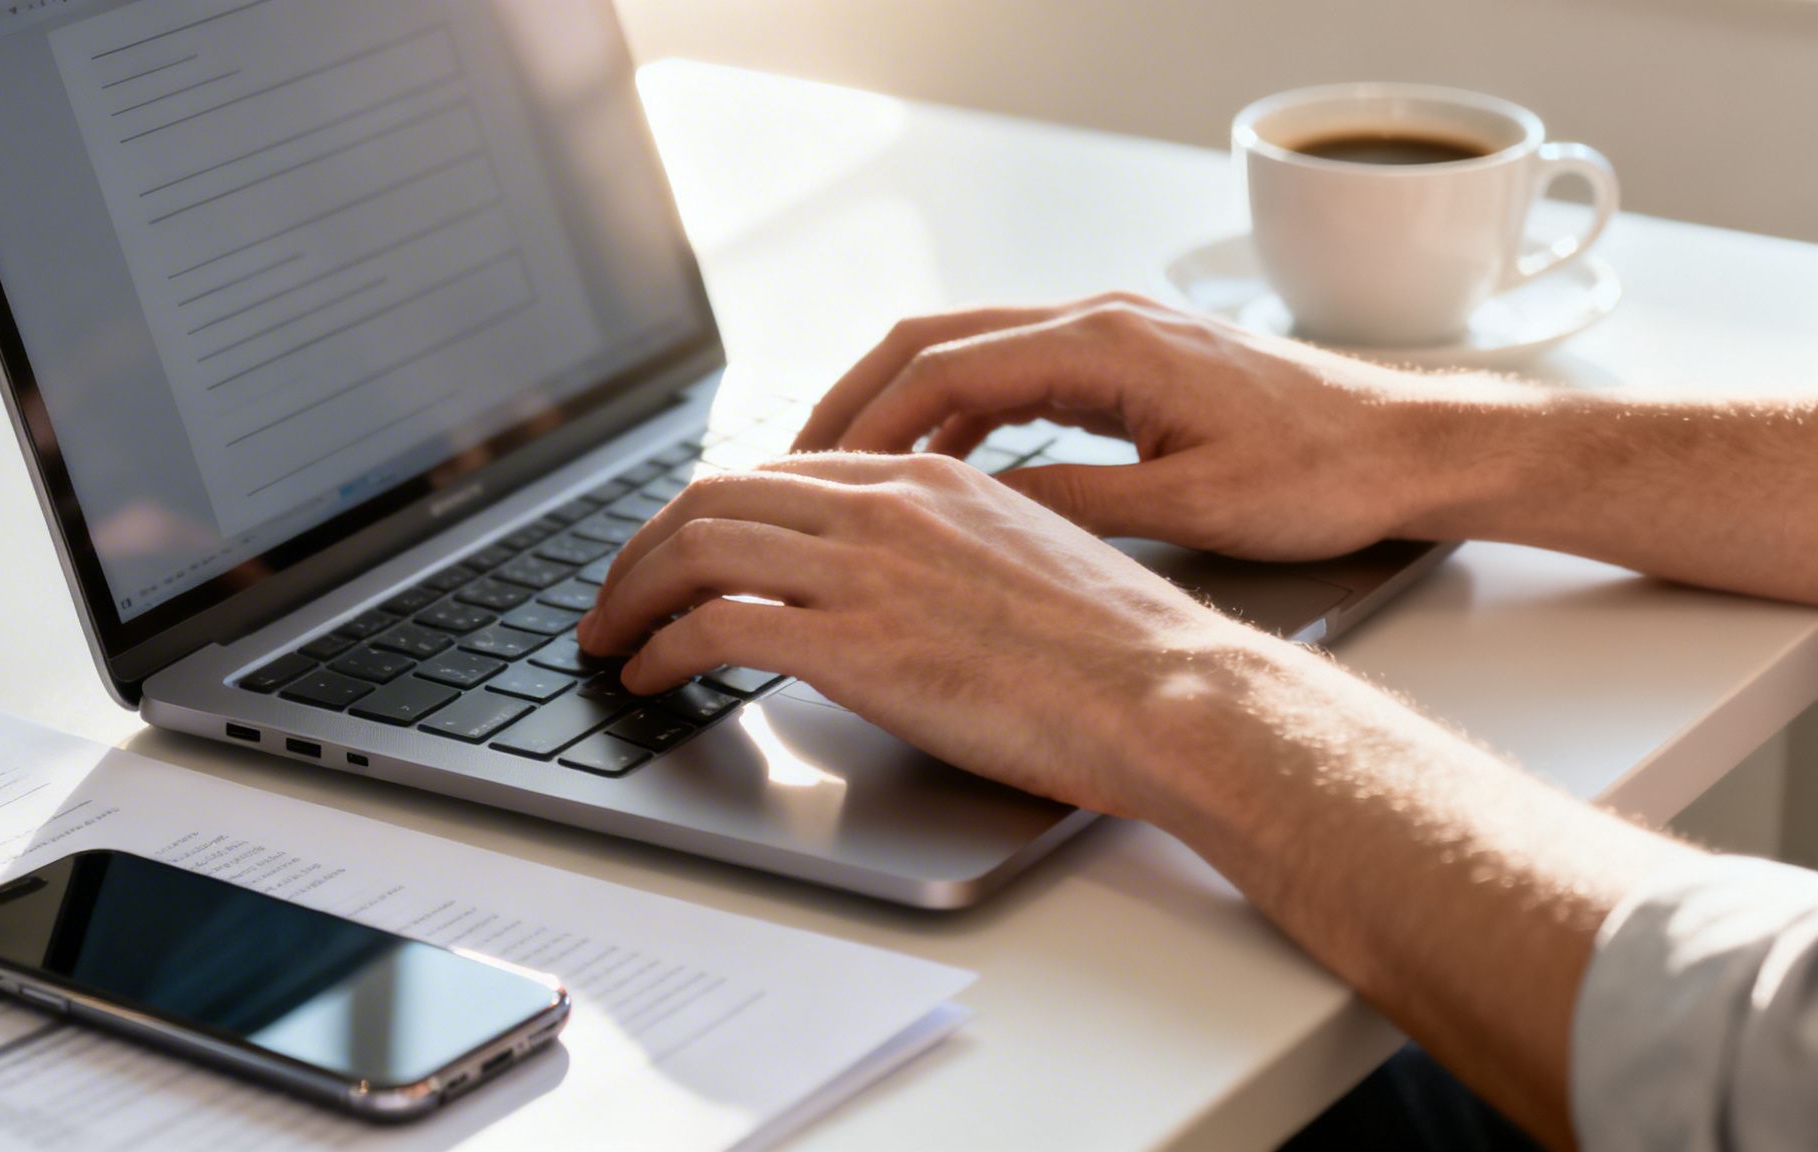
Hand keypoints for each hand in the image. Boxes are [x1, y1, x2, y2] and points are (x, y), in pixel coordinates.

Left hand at [575, 451, 1263, 816]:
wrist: (1171, 692)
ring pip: (697, 549)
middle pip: (715, 497)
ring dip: (630, 595)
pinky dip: (660, 649)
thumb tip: (893, 586)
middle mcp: (887, 505)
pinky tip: (647, 678)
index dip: (706, 514)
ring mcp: (867, 569)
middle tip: (611, 596)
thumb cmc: (1120, 649)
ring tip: (607, 639)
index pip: (777, 472)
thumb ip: (945, 551)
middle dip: (643, 548)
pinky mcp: (855, 643)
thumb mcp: (1027, 558)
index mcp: (928, 478)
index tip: (676, 555)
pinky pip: (714, 627)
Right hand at [794, 293, 1493, 560]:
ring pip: (970, 354)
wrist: (1410, 443)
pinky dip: (959, 415)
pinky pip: (1014, 376)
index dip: (867, 422)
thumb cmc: (1322, 473)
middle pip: (937, 341)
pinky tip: (936, 468)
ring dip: (902, 409)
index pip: (945, 365)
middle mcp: (1100, 320)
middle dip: (857, 401)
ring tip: (844, 474)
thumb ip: (1075, 503)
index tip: (812, 474)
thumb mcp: (1190, 507)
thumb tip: (974, 515)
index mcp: (1106, 343)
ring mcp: (1113, 335)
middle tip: (793, 465)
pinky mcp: (1128, 363)